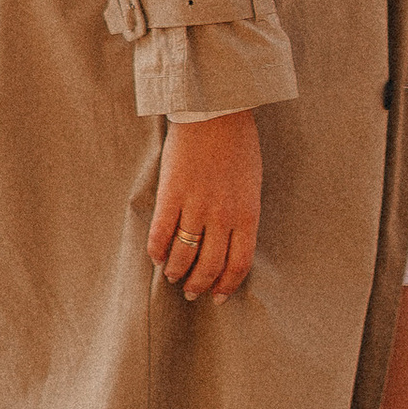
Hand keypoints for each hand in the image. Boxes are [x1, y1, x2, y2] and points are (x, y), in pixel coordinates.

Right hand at [148, 108, 261, 300]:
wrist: (215, 111)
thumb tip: (230, 244)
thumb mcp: (251, 184)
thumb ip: (243, 215)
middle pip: (209, 266)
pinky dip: (157, 251)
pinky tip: (156, 256)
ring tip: (171, 275)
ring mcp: (196, 206)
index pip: (239, 265)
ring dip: (176, 272)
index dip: (227, 286)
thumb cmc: (238, 144)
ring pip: (183, 255)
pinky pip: (161, 233)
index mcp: (247, 214)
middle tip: (191, 292)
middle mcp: (223, 216)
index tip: (218, 297)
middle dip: (198, 285)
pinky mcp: (171, 194)